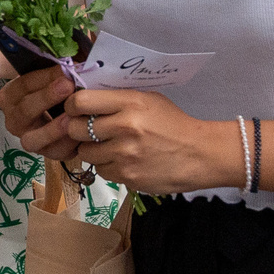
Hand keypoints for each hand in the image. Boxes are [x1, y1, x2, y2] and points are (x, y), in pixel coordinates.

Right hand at [7, 65, 79, 163]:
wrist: (64, 112)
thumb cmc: (56, 87)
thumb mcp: (53, 74)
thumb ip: (59, 67)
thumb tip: (74, 55)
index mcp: (10, 96)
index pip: (23, 85)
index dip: (44, 77)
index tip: (65, 68)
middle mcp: (14, 120)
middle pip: (26, 111)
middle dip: (47, 98)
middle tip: (68, 85)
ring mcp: (28, 139)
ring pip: (33, 139)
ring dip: (52, 128)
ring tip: (71, 116)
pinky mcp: (47, 154)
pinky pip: (55, 152)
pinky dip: (68, 144)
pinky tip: (81, 132)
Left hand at [31, 87, 240, 195]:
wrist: (200, 155)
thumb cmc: (174, 123)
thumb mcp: (149, 99)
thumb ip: (118, 98)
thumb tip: (84, 96)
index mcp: (130, 102)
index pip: (80, 101)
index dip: (73, 106)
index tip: (77, 109)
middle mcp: (124, 127)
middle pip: (76, 129)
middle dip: (78, 130)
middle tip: (89, 130)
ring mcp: (124, 154)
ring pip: (85, 153)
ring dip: (93, 150)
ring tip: (110, 146)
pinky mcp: (127, 176)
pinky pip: (101, 170)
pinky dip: (108, 166)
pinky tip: (124, 161)